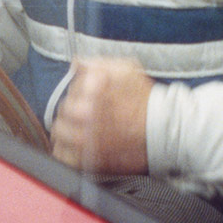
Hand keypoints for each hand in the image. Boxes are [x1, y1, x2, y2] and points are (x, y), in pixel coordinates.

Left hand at [51, 57, 152, 174]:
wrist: (163, 131)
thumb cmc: (146, 100)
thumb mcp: (126, 69)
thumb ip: (98, 63)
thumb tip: (77, 63)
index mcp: (91, 89)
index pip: (72, 87)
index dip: (81, 90)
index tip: (91, 96)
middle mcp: (84, 113)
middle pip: (63, 109)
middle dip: (73, 109)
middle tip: (86, 113)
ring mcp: (84, 138)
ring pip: (59, 132)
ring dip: (66, 129)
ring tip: (79, 130)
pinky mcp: (88, 159)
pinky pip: (62, 154)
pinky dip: (66, 149)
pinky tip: (76, 145)